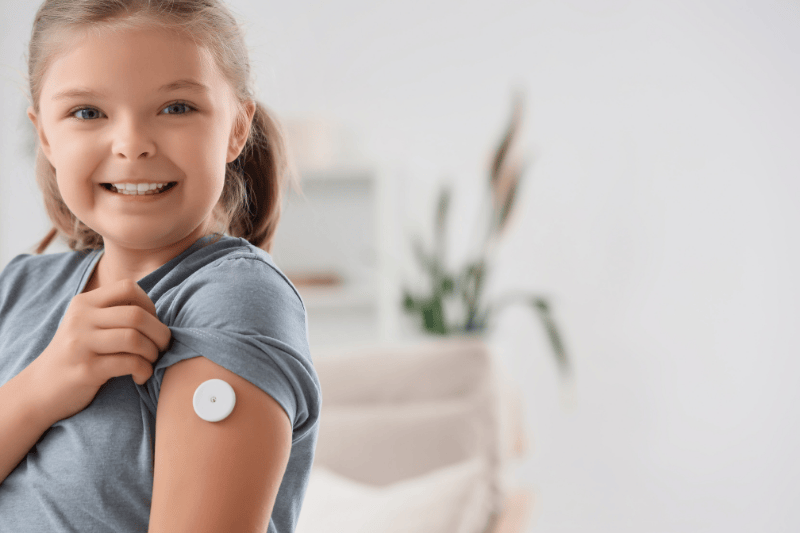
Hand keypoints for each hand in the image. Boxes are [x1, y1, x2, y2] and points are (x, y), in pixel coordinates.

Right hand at [26, 279, 171, 423]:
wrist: (40, 389)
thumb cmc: (77, 354)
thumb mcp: (88, 324)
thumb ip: (113, 312)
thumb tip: (156, 312)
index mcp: (84, 303)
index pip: (128, 287)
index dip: (149, 304)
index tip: (152, 323)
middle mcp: (80, 319)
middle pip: (136, 315)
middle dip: (160, 332)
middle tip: (163, 346)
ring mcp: (80, 344)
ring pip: (134, 339)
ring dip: (153, 352)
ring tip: (151, 361)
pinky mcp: (85, 370)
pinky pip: (129, 363)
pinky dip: (144, 370)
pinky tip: (141, 377)